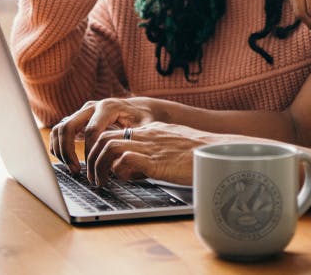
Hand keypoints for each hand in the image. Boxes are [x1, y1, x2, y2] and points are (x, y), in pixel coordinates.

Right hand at [49, 97, 162, 173]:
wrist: (140, 109)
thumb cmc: (144, 120)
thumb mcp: (146, 128)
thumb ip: (136, 139)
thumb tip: (124, 157)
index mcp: (108, 107)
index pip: (91, 130)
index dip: (90, 152)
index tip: (95, 169)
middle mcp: (92, 107)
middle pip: (68, 126)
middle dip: (68, 151)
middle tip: (75, 170)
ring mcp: (83, 112)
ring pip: (60, 128)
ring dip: (61, 150)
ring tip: (72, 168)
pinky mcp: (79, 119)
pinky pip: (60, 131)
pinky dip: (59, 147)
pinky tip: (69, 162)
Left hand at [84, 122, 224, 186]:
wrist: (218, 151)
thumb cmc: (201, 153)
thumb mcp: (174, 146)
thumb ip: (157, 150)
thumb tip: (143, 164)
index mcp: (151, 130)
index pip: (116, 133)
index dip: (100, 148)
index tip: (97, 163)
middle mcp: (147, 135)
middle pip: (104, 137)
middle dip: (92, 157)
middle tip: (92, 175)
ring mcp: (150, 146)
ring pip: (108, 147)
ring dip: (98, 165)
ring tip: (99, 182)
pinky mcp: (155, 161)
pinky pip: (124, 160)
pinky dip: (117, 171)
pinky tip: (122, 181)